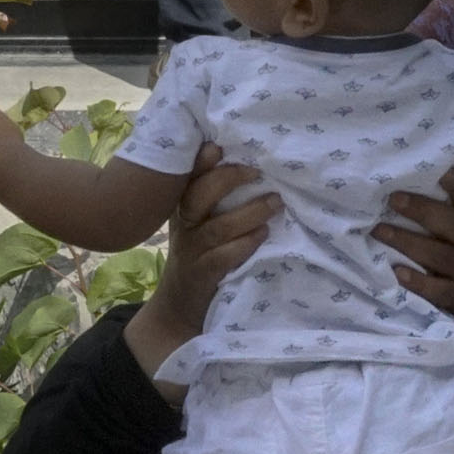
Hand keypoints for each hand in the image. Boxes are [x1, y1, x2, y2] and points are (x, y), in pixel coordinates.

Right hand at [123, 150, 277, 389]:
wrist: (178, 308)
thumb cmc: (197, 257)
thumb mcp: (198, 225)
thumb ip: (215, 200)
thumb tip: (255, 167)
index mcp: (183, 208)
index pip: (188, 178)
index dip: (200, 161)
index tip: (218, 145)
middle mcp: (184, 225)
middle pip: (198, 195)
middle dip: (227, 179)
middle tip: (257, 172)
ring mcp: (192, 251)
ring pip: (218, 226)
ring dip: (250, 213)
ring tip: (275, 203)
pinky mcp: (203, 275)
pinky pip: (223, 256)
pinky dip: (245, 244)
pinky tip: (262, 236)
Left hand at [379, 173, 453, 376]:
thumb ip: (439, 214)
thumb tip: (397, 187)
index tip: (439, 168)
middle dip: (423, 209)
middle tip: (393, 198)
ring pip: (441, 255)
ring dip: (409, 242)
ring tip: (380, 231)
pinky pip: (440, 290)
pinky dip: (418, 281)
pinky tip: (398, 272)